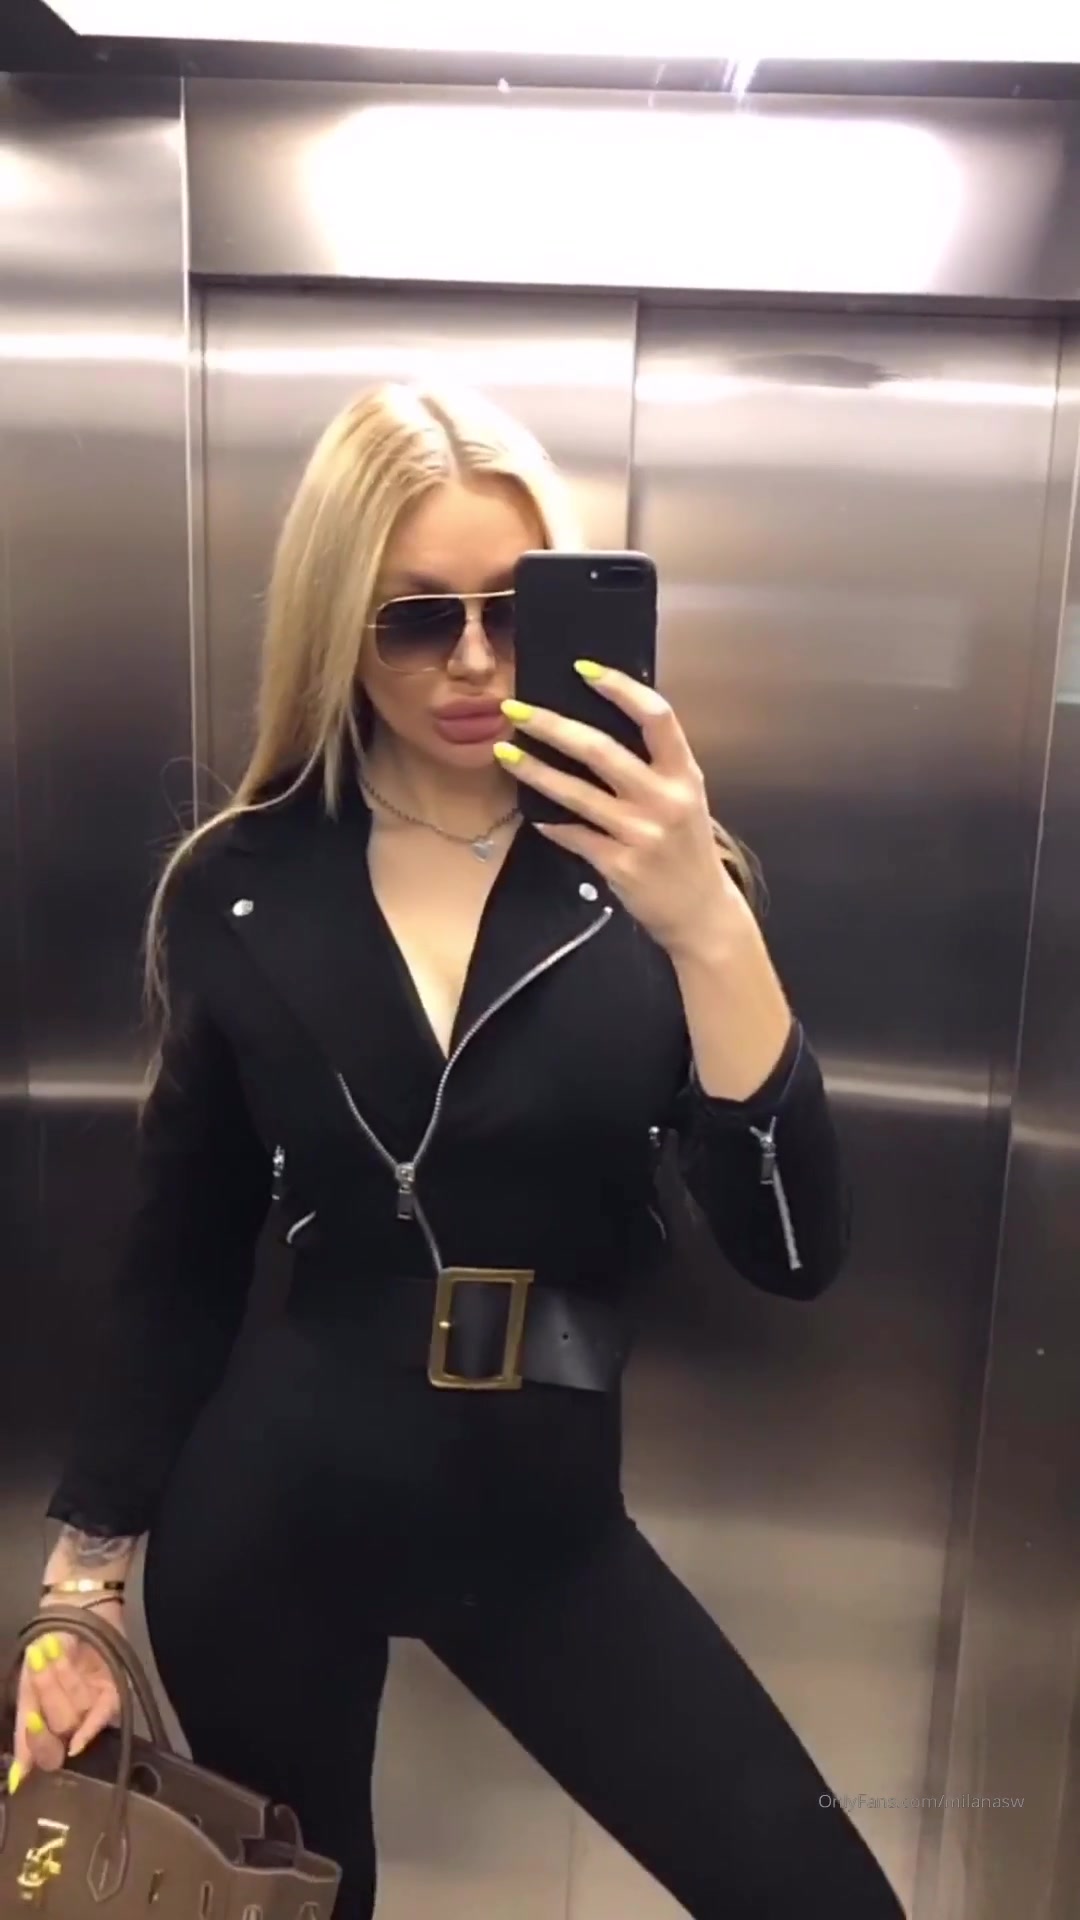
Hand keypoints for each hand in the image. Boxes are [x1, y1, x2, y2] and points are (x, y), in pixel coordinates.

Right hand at [10, 1604, 123, 1791]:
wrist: (74, 1607)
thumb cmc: (46, 1645)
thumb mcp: (27, 1684)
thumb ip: (23, 1730)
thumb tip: (18, 1776)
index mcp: (47, 1721)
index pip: (41, 1752)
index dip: (35, 1742)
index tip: (32, 1718)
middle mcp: (72, 1720)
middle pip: (58, 1731)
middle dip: (50, 1697)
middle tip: (43, 1669)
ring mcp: (93, 1709)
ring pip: (75, 1719)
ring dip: (64, 1684)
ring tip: (60, 1655)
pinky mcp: (115, 1696)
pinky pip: (102, 1718)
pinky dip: (89, 1728)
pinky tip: (78, 1740)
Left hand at [497, 663, 747, 955]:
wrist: (702, 911)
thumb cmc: (687, 847)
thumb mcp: (686, 797)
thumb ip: (655, 764)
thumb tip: (601, 721)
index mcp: (685, 774)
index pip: (656, 716)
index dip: (620, 688)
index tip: (583, 668)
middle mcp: (665, 799)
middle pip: (601, 750)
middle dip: (551, 726)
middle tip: (514, 710)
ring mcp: (641, 834)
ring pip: (576, 793)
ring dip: (534, 771)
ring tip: (503, 752)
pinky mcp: (619, 866)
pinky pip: (573, 836)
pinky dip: (550, 823)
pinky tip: (532, 813)